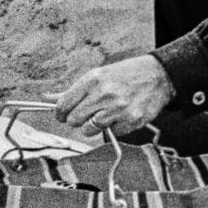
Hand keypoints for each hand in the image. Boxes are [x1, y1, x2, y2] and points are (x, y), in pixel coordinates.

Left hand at [53, 55, 175, 132]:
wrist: (160, 75)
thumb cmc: (128, 74)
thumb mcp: (100, 74)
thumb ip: (73, 90)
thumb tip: (47, 98)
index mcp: (93, 79)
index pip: (62, 105)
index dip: (60, 113)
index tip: (63, 114)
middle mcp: (104, 93)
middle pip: (73, 120)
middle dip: (77, 119)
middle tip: (88, 113)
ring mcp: (117, 108)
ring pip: (88, 130)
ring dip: (94, 125)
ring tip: (106, 114)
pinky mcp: (130, 120)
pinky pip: (110, 133)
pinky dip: (113, 127)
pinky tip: (121, 115)